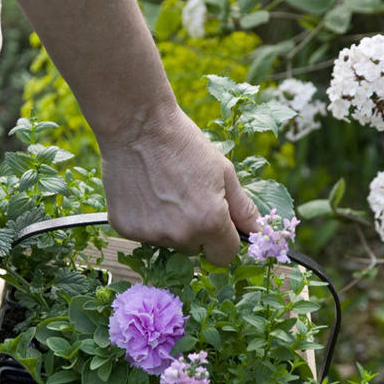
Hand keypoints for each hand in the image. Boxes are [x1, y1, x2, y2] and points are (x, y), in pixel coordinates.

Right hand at [99, 105, 258, 265]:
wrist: (137, 126)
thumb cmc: (184, 144)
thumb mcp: (223, 171)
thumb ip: (242, 208)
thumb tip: (257, 231)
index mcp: (210, 221)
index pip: (224, 256)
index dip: (224, 241)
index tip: (218, 225)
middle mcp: (180, 234)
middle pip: (194, 250)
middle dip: (196, 231)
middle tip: (186, 197)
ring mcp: (150, 234)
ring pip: (168, 242)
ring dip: (170, 226)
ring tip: (163, 191)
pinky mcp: (126, 229)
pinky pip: (143, 235)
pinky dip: (146, 220)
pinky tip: (145, 193)